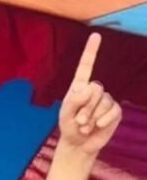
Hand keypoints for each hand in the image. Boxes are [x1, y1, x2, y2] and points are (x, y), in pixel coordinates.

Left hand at [59, 33, 121, 155]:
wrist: (79, 144)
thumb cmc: (69, 127)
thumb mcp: (65, 115)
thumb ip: (74, 101)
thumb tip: (89, 88)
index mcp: (79, 87)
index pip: (85, 67)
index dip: (91, 51)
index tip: (95, 35)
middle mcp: (94, 91)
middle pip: (95, 89)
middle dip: (85, 108)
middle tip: (79, 121)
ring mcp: (106, 100)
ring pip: (103, 102)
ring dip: (92, 117)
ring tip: (85, 126)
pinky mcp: (115, 111)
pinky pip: (112, 111)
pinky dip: (103, 120)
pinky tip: (97, 126)